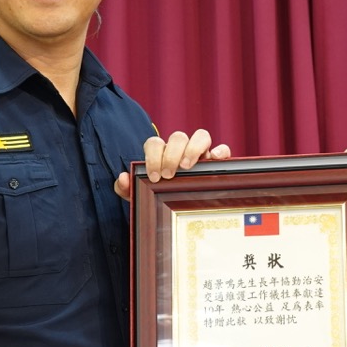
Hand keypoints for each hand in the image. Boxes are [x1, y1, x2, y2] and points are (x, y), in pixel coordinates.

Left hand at [115, 129, 231, 197]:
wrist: (177, 211)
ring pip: (201, 135)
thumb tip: (124, 177)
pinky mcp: (217, 162)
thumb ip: (125, 188)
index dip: (153, 157)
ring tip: (187, 167)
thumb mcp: (139, 195)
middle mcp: (181, 149)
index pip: (155, 143)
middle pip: (178, 137)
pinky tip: (215, 160)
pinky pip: (223, 149)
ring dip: (193, 148)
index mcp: (161, 153)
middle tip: (169, 175)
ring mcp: (201, 153)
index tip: (154, 176)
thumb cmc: (158, 197)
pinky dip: (220, 151)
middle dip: (172, 155)